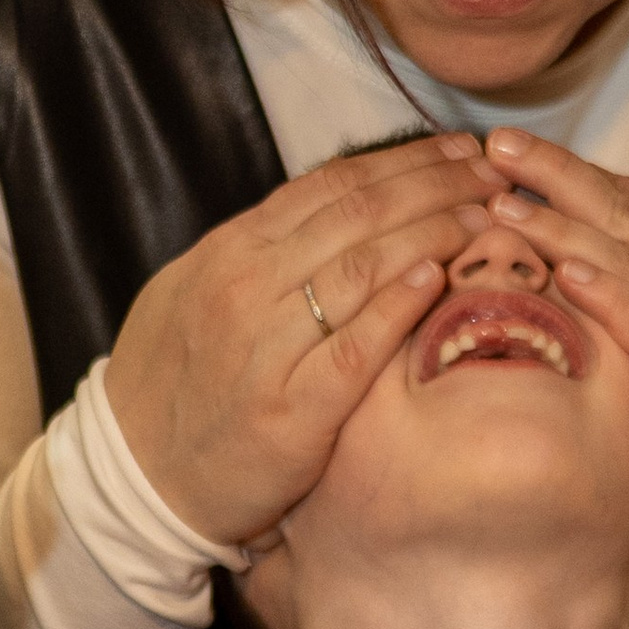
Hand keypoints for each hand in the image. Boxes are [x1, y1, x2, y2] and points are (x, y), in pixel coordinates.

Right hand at [105, 138, 488, 543]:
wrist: (137, 478)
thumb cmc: (178, 383)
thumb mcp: (198, 293)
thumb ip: (262, 252)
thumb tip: (337, 209)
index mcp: (230, 250)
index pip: (331, 186)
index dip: (402, 162)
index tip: (455, 151)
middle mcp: (245, 285)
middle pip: (358, 215)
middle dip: (434, 185)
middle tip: (492, 172)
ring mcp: (265, 347)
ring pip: (362, 268)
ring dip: (433, 232)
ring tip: (485, 217)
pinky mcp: (289, 412)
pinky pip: (354, 347)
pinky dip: (398, 306)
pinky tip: (438, 277)